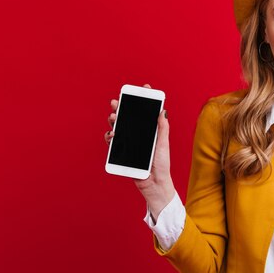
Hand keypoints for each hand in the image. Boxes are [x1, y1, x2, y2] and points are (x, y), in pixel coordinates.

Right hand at [104, 84, 175, 219]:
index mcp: (151, 130)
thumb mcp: (163, 144)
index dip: (144, 99)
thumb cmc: (161, 165)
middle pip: (129, 117)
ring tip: (114, 116)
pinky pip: (113, 142)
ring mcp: (130, 142)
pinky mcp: (122, 152)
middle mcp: (139, 134)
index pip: (146, 112)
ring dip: (114, 120)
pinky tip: (112, 134)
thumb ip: (162, 128)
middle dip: (122, 107)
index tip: (144, 89)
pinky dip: (110, 136)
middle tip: (118, 101)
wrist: (154, 183)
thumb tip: (163, 111)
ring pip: (118, 127)